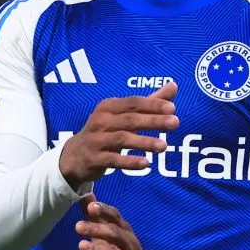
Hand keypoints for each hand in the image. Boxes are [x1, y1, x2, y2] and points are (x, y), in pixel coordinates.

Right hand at [59, 81, 178, 189]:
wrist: (74, 155)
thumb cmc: (105, 132)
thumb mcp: (123, 115)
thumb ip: (149, 103)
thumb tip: (173, 85)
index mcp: (108, 107)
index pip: (133, 102)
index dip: (152, 104)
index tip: (172, 108)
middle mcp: (101, 121)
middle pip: (130, 119)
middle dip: (153, 120)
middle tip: (175, 123)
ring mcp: (96, 140)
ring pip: (122, 139)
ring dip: (144, 142)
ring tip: (164, 146)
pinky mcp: (94, 158)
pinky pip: (113, 160)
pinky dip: (130, 161)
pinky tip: (146, 164)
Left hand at [76, 195, 158, 249]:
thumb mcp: (113, 237)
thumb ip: (99, 219)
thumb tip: (86, 197)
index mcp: (125, 231)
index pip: (116, 217)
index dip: (104, 211)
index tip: (91, 206)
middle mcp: (129, 243)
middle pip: (114, 233)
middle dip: (97, 228)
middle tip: (78, 226)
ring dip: (97, 248)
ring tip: (81, 245)